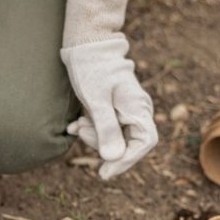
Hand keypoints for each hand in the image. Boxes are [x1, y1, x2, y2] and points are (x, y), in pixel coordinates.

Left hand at [61, 0, 157, 179]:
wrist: (86, 46)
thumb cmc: (92, 70)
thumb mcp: (96, 101)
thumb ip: (106, 129)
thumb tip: (113, 159)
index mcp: (139, 108)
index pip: (143, 144)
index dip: (126, 161)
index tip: (104, 173)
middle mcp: (138, 111)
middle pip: (128, 144)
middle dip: (102, 145)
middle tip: (81, 133)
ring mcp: (128, 111)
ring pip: (115, 139)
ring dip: (93, 137)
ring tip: (77, 125)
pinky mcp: (115, 111)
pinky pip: (107, 129)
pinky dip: (91, 130)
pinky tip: (76, 125)